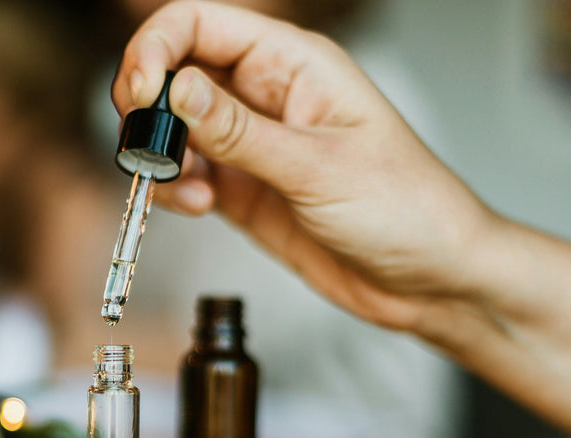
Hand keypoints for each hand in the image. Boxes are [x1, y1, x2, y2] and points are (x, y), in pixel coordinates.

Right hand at [112, 0, 495, 331]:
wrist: (430, 279)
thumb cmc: (407, 208)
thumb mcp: (318, 167)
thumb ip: (239, 131)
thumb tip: (176, 90)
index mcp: (295, 65)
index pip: (200, 25)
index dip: (157, 49)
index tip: (140, 94)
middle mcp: (267, 96)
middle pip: (176, 73)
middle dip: (149, 107)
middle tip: (147, 145)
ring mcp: (252, 144)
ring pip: (174, 128)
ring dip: (162, 156)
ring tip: (189, 188)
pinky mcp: (243, 189)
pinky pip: (186, 174)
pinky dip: (175, 189)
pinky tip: (199, 206)